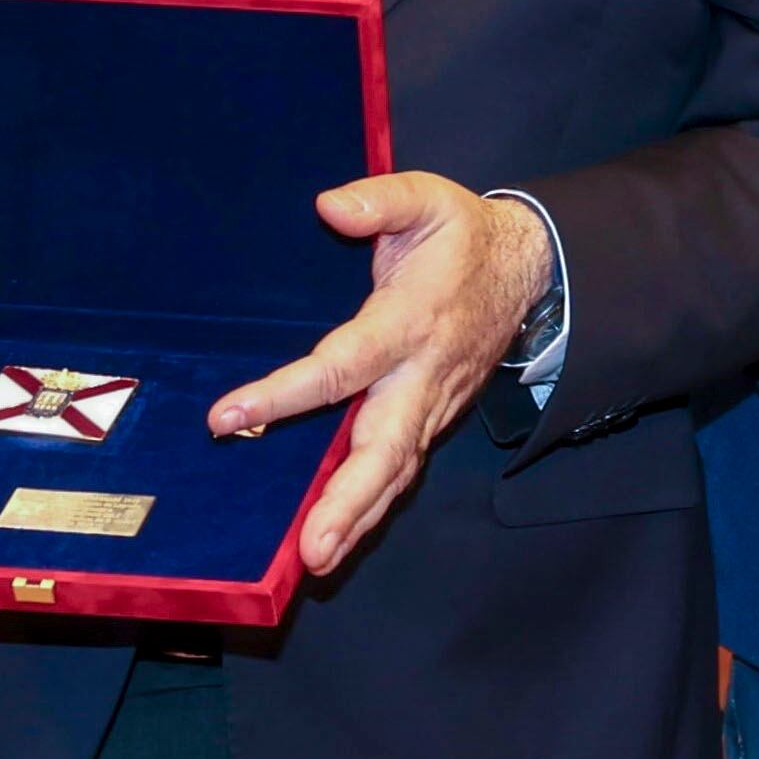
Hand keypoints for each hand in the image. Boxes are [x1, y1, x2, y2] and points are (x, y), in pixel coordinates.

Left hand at [208, 173, 557, 574]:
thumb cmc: (464, 236)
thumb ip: (381, 199)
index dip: (286, 395)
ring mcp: (432, 405)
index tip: (229, 417)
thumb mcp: (429, 199)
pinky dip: (371, 508)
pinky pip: (399, 469)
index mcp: (411, 321)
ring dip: (358, 518)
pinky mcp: (431, 420)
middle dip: (348, 501)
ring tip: (318, 560)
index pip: (343, 365)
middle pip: (384, 448)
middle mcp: (423, 376)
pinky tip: (337, 539)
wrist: (528, 269)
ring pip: (395, 471)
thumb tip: (329, 206)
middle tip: (312, 548)